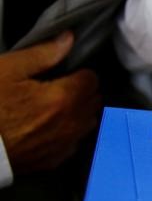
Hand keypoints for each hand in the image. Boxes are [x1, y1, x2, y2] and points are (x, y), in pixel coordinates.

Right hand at [0, 32, 100, 174]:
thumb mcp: (9, 70)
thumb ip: (43, 55)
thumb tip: (68, 39)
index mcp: (63, 99)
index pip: (92, 80)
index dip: (80, 72)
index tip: (67, 71)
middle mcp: (71, 125)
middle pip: (93, 102)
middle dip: (83, 91)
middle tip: (60, 85)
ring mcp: (64, 145)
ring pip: (88, 123)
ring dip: (79, 112)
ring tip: (56, 105)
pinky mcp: (54, 160)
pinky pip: (74, 142)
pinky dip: (69, 131)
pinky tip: (50, 125)